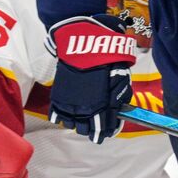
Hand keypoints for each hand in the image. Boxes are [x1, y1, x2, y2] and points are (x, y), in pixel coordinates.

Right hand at [47, 14, 136, 142]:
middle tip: (94, 126)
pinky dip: (62, 118)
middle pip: (86, 130)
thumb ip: (119, 97)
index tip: (106, 133)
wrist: (83, 44)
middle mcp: (84, 109)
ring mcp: (69, 104)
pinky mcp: (58, 97)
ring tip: (81, 118)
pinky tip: (67, 115)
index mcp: (101, 106)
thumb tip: (120, 110)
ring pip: (72, 125)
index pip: (103, 128)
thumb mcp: (120, 78)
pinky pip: (57, 116)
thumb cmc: (105, 59)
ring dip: (77, 123)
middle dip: (91, 130)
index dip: (105, 132)